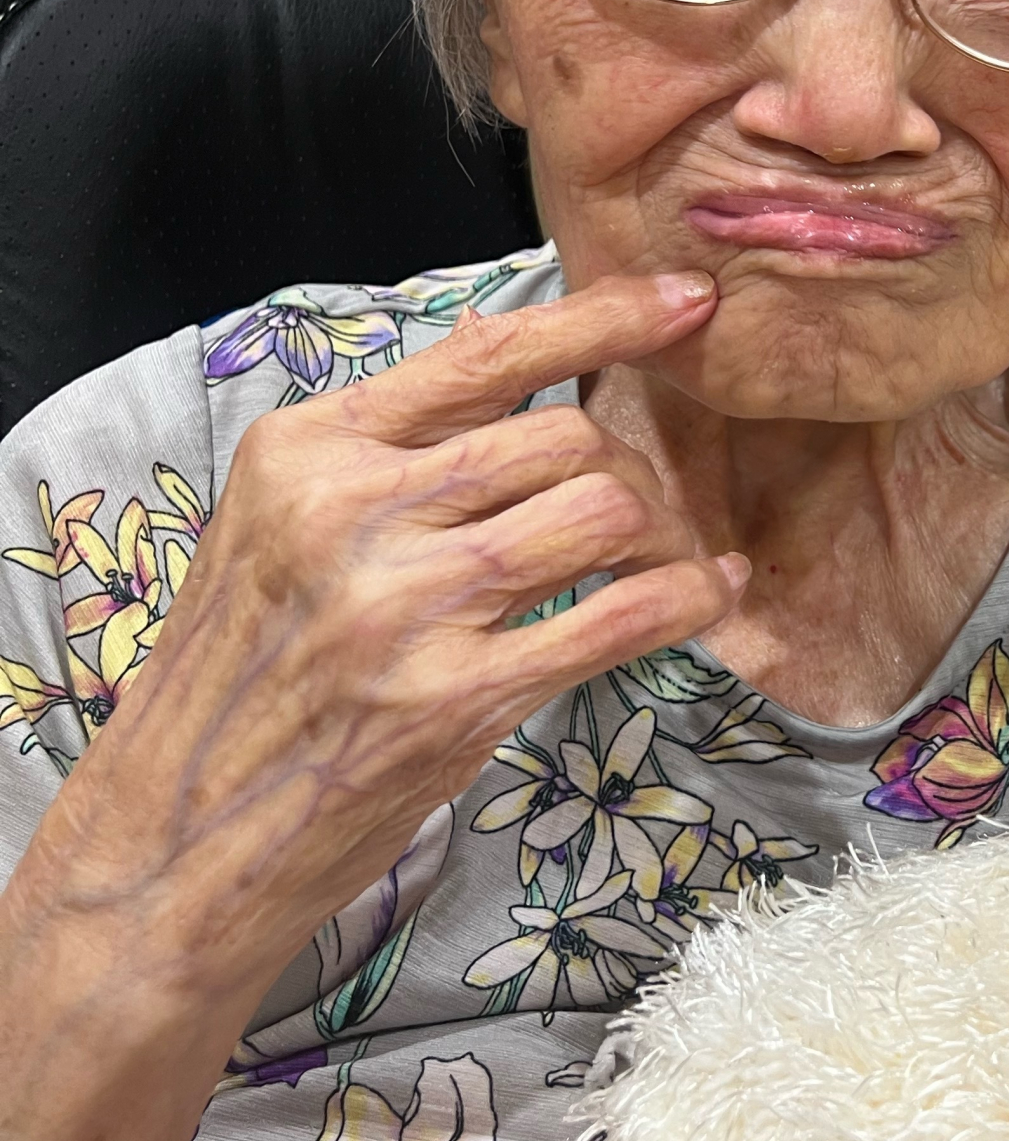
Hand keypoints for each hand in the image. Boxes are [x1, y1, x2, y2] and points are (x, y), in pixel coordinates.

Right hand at [11, 274, 746, 1007]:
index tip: (684, 303)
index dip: (605, 318)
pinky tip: (704, 597)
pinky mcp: (455, 699)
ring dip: (662, 536)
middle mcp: (351, 512)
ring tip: (669, 561)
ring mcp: (405, 606)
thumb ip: (387, 441)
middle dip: (634, 467)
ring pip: (603, 513)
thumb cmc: (239, 678)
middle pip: (565, 437)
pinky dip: (686, 601)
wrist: (172, 838)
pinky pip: (618, 619)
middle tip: (651, 509)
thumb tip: (501, 344)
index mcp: (310, 449)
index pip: (488, 354)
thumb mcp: (275, 524)